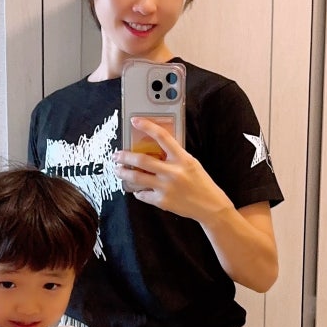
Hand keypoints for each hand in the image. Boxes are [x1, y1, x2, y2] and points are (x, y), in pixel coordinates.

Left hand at [113, 117, 230, 221]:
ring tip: (118, 170)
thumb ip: (174, 156)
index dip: (147, 126)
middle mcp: (173, 172)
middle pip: (141, 160)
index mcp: (182, 158)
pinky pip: (142, 194)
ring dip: (123, 173)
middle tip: (116, 155)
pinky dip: (137, 191)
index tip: (135, 120)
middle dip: (124, 156)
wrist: (210, 206)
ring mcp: (166, 187)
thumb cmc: (201, 183)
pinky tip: (137, 189)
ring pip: (136, 177)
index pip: (162, 137)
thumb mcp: (191, 164)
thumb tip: (153, 149)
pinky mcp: (162, 201)